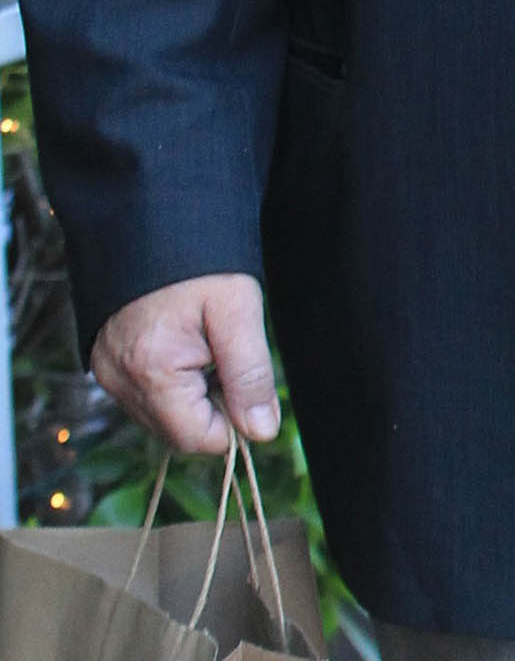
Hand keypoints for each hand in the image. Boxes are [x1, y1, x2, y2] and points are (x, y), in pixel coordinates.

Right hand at [90, 273, 277, 453]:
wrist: (154, 221)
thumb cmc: (200, 262)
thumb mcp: (238, 312)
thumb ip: (250, 376)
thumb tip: (262, 431)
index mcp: (150, 371)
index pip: (198, 439)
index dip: (234, 422)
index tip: (248, 382)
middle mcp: (119, 380)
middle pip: (178, 432)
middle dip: (214, 408)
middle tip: (228, 357)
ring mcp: (108, 372)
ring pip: (163, 416)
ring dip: (194, 396)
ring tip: (206, 346)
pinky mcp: (106, 361)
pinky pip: (146, 395)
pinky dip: (173, 382)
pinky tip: (186, 346)